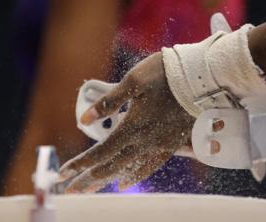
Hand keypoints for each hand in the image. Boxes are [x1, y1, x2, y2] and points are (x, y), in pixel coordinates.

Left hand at [58, 52, 194, 192]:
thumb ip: (108, 102)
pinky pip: (150, 166)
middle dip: (89, 179)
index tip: (63, 174)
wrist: (202, 77)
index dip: (80, 165)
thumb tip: (85, 120)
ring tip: (92, 188)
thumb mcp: (133, 81)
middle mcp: (145, 142)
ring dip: (107, 180)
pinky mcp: (172, 144)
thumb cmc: (165, 74)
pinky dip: (134, 176)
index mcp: (133, 126)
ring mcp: (160, 145)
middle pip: (111, 166)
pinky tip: (125, 181)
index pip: (100, 152)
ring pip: (128, 169)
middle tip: (72, 190)